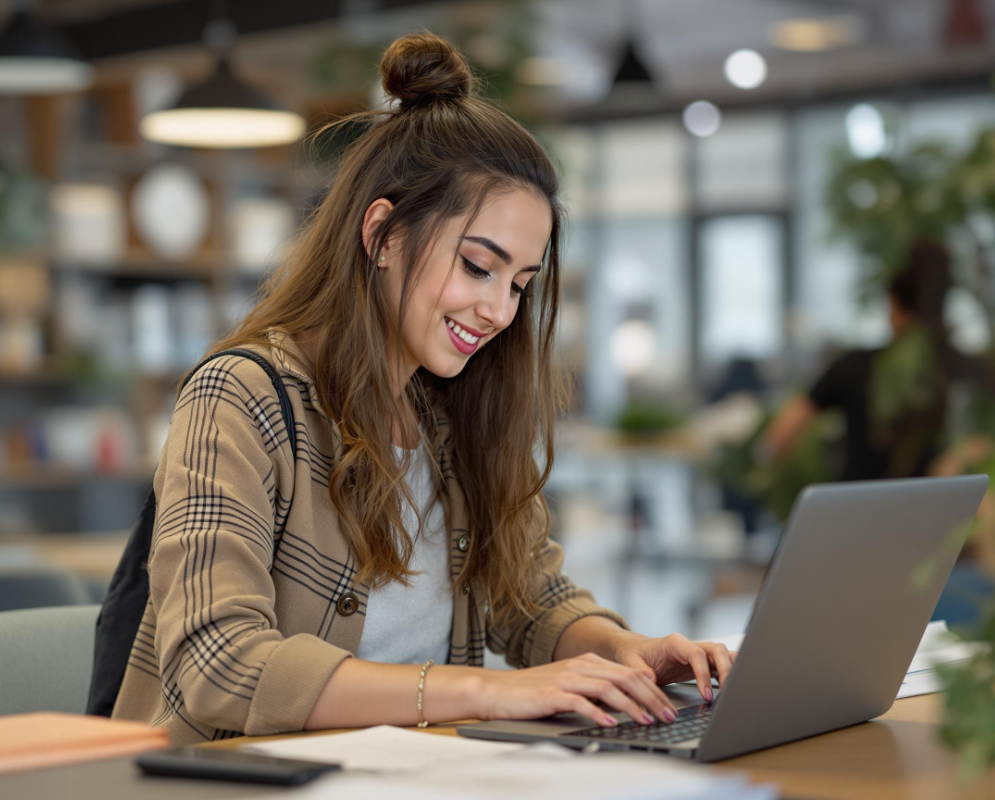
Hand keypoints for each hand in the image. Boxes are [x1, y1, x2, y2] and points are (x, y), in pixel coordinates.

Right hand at [474, 653, 678, 727]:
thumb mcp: (568, 686)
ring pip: (608, 688)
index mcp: (587, 662)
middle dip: (651, 697)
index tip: (668, 707)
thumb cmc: (532, 693)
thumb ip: (594, 690)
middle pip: (625, 678)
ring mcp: (566, 678)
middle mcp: (580, 666)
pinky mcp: (552, 693)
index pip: (629, 673)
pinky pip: (581, 701)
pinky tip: (611, 724)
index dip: (653, 690)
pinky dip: (599, 712)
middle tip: (668, 716)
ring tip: (647, 721)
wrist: (496, 690)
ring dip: (632, 706)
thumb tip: (623, 707)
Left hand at [609, 632, 736, 701]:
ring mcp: (698, 653)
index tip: (706, 694)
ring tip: (734, 692)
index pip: (697, 654)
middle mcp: (690, 645)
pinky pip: (721, 666)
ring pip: (724, 655)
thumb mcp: (630, 661)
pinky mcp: (702, 663)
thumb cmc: (634, 654)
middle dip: (726, 670)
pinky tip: (731, 690)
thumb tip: (649, 679)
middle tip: (727, 692)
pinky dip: (730, 675)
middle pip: (718, 650)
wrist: (636, 651)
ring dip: (733, 670)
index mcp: (674, 642)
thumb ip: (639, 670)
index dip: (704, 674)